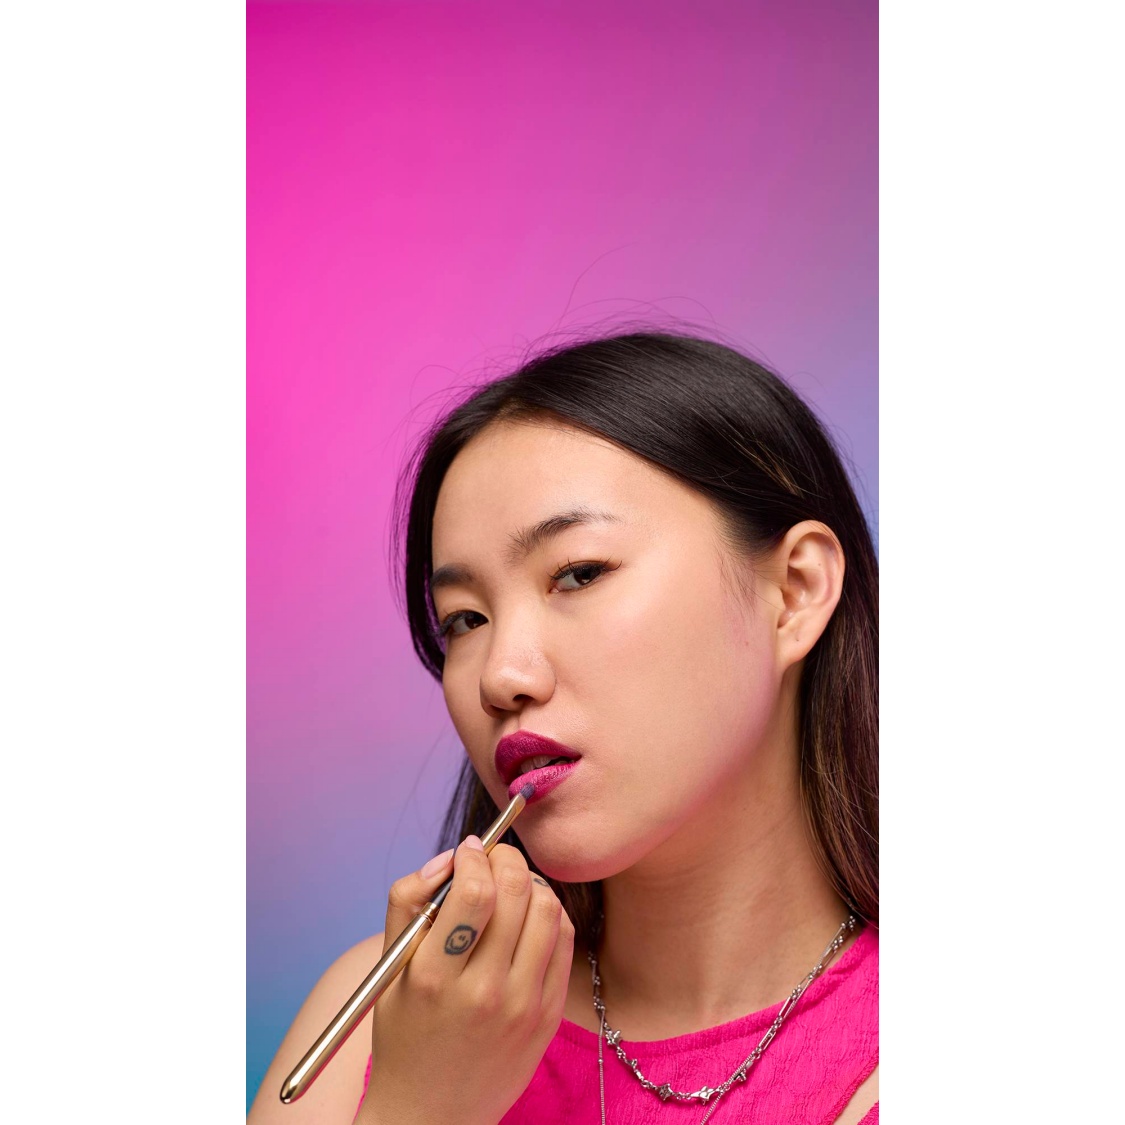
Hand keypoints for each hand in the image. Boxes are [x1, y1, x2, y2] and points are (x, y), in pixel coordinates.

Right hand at [355, 836, 574, 1124]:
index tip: (469, 849)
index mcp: (434, 978)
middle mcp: (483, 992)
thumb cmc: (406, 1032)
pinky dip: (550, 913)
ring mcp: (522, 1007)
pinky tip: (530, 915)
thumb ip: (409, 901)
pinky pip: (565, 942)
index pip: (474, 893)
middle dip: (506, 858)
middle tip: (494, 857)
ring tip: (512, 883)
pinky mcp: (548, 1016)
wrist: (432, 1113)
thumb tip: (449, 858)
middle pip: (517, 893)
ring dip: (531, 882)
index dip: (475, 856)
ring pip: (549, 910)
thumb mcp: (389, 969)